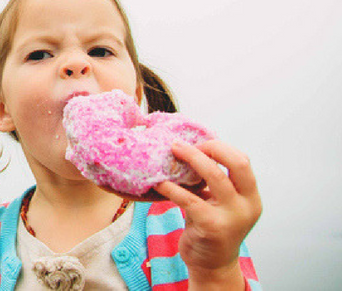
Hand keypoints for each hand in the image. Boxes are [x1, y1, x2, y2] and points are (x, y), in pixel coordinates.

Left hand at [154, 139, 261, 287]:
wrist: (212, 266)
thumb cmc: (212, 228)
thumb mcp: (221, 203)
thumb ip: (214, 181)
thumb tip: (189, 148)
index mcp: (250, 196)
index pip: (243, 161)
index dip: (221, 147)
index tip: (199, 143)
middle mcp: (246, 205)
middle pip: (236, 163)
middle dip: (211, 147)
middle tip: (185, 145)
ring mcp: (231, 217)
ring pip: (215, 176)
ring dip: (191, 158)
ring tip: (173, 150)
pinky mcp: (211, 227)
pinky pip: (189, 199)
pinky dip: (172, 187)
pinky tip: (159, 182)